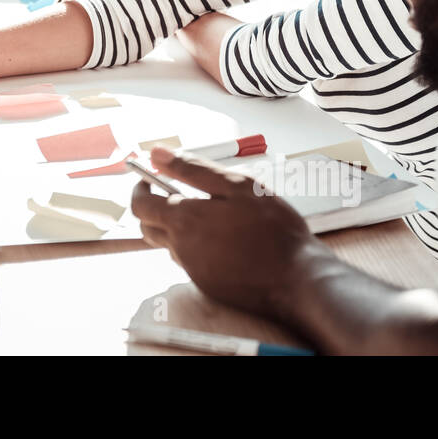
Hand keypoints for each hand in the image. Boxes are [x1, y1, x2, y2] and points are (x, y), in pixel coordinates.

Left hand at [130, 146, 316, 318]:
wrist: (297, 278)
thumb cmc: (272, 228)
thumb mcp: (236, 185)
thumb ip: (192, 169)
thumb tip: (156, 153)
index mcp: (184, 221)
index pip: (140, 205)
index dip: (140, 188)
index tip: (150, 177)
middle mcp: (181, 248)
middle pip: (148, 227)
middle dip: (154, 207)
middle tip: (177, 192)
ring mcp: (193, 270)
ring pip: (169, 244)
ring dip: (176, 227)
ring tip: (209, 214)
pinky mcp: (207, 285)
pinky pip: (189, 260)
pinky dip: (195, 245)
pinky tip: (224, 238)